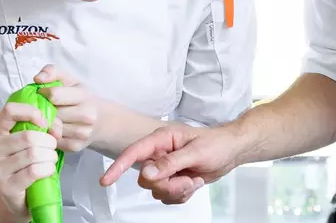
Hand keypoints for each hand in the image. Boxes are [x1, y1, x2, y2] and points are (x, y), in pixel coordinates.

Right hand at [0, 102, 60, 220]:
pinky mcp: (6, 187)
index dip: (31, 112)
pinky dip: (48, 168)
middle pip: (28, 136)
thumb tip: (54, 127)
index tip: (44, 123)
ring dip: (50, 156)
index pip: (9, 110)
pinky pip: (34, 171)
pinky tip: (48, 170)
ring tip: (50, 159)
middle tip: (52, 147)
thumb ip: (44, 126)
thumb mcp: (30, 140)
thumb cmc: (26, 163)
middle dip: (49, 141)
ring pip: (33, 153)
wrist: (16, 197)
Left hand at [35, 64, 99, 151]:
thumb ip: (52, 72)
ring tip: (45, 118)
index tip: (42, 93)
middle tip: (41, 107)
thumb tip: (37, 79)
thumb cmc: (80, 98)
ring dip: (43, 124)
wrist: (102, 120)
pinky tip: (50, 129)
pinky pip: (51, 141)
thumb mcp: (70, 80)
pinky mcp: (75, 146)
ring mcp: (81, 133)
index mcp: (83, 96)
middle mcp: (86, 115)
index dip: (43, 93)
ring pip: (50, 128)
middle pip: (51, 113)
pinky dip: (48, 135)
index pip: (54, 95)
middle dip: (42, 110)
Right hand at [100, 124, 240, 204]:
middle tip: (186, 179)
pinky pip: (166, 196)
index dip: (118, 166)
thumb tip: (146, 173)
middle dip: (166, 185)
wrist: (230, 152)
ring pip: (156, 190)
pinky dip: (180, 195)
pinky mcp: (171, 180)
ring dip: (176, 191)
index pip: (134, 152)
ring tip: (193, 179)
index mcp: (161, 140)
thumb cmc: (215, 144)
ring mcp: (165, 168)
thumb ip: (169, 163)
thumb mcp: (194, 153)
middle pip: (145, 179)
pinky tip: (192, 184)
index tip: (105, 180)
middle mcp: (159, 154)